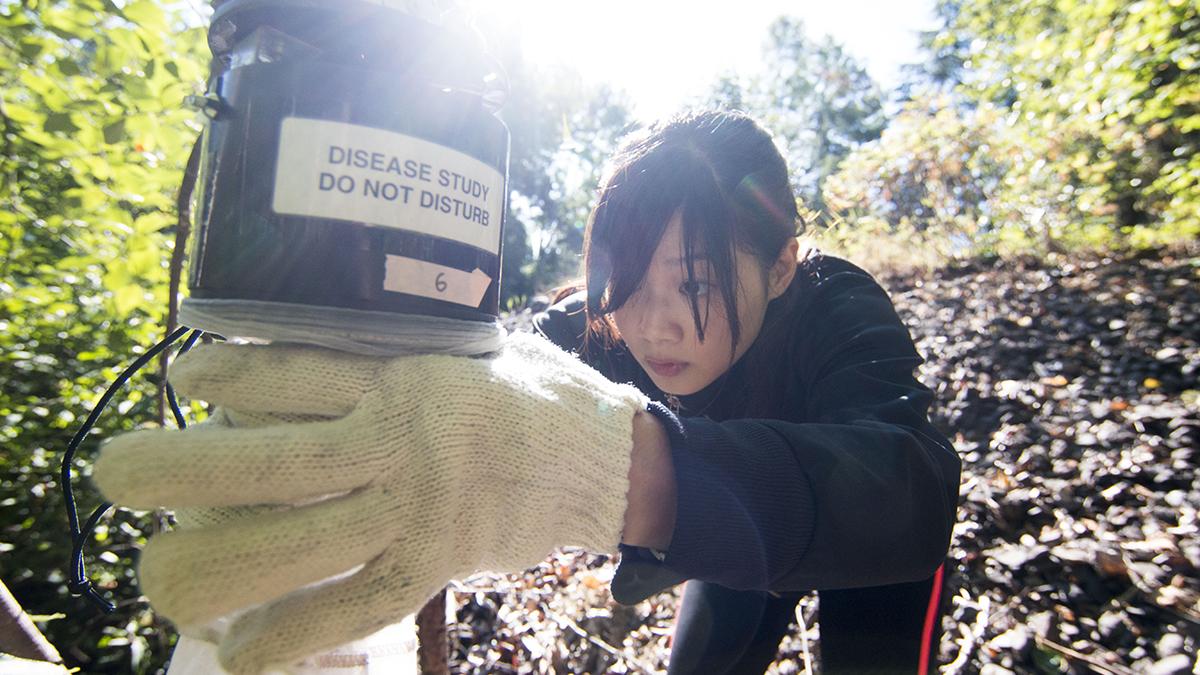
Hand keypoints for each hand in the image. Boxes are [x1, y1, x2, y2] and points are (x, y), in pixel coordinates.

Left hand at [93, 333, 647, 673]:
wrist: (611, 457)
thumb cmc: (535, 393)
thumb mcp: (471, 349)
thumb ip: (399, 353)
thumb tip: (314, 357)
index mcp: (411, 377)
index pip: (302, 373)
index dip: (232, 374)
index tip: (182, 376)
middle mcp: (404, 444)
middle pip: (277, 463)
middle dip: (186, 470)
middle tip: (117, 471)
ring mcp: (421, 510)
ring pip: (304, 544)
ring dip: (220, 565)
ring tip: (155, 574)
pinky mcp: (440, 561)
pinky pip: (359, 604)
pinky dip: (297, 634)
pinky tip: (240, 653)